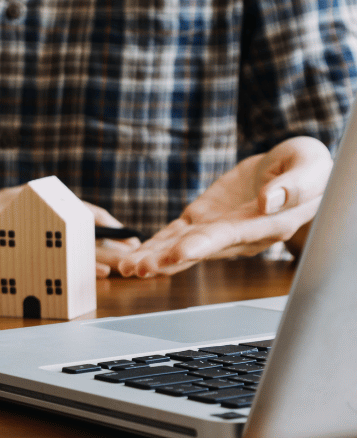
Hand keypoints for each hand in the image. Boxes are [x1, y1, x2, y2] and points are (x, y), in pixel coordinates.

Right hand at [0, 186, 136, 276]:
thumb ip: (25, 221)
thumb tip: (62, 236)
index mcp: (24, 196)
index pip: (74, 205)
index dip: (104, 222)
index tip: (128, 236)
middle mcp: (20, 202)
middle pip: (75, 220)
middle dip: (108, 238)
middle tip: (135, 253)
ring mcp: (5, 220)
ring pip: (61, 237)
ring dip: (93, 253)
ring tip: (119, 267)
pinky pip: (35, 254)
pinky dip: (63, 264)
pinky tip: (82, 275)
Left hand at [110, 136, 331, 277]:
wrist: (295, 172)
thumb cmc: (308, 170)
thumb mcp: (309, 168)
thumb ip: (294, 186)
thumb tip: (270, 199)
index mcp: (264, 225)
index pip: (229, 237)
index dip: (203, 245)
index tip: (179, 253)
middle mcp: (237, 235)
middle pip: (198, 249)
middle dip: (168, 260)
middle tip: (139, 268)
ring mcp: (216, 229)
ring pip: (180, 247)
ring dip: (154, 258)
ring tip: (127, 268)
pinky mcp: (202, 218)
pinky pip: (174, 234)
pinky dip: (153, 244)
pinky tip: (132, 256)